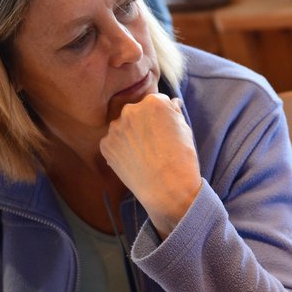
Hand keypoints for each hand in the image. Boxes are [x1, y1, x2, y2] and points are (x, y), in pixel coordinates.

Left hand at [100, 93, 200, 237]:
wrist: (167, 189)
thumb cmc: (181, 159)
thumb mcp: (185, 130)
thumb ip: (174, 112)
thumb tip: (171, 103)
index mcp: (153, 102)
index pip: (157, 102)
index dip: (163, 117)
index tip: (166, 129)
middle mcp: (130, 110)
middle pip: (137, 112)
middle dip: (144, 123)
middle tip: (154, 143)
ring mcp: (115, 128)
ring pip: (123, 127)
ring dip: (130, 135)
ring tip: (144, 154)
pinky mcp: (105, 144)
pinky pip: (113, 142)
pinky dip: (121, 149)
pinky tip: (134, 161)